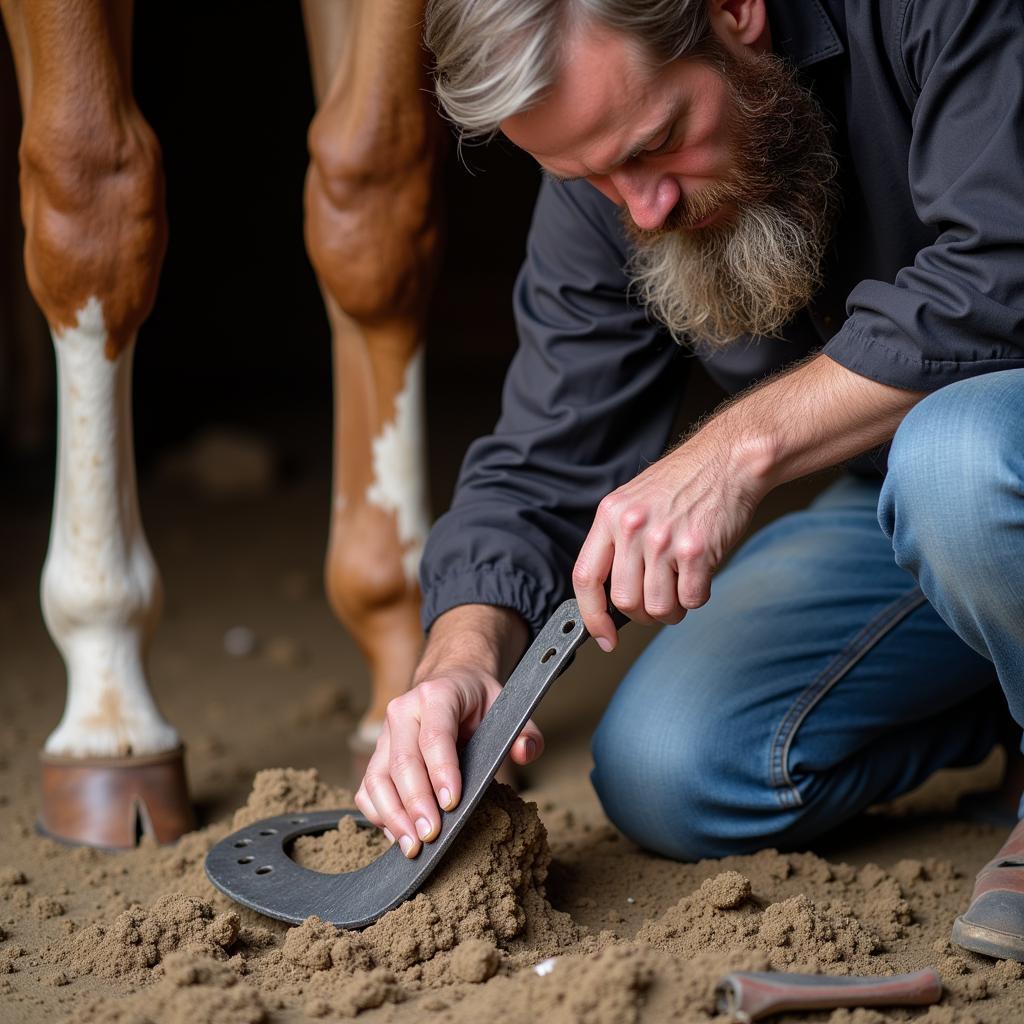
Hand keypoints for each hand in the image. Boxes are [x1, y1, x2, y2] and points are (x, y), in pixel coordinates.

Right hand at [354, 665, 540, 857]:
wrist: (449, 681)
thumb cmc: (477, 700)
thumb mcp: (507, 705)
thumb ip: (525, 730)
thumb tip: (524, 752)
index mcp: (437, 695)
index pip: (434, 735)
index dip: (441, 771)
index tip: (451, 804)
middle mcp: (403, 711)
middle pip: (402, 761)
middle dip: (415, 803)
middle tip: (430, 836)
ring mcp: (385, 734)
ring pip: (377, 778)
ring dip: (393, 816)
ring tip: (413, 846)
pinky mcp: (377, 754)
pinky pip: (368, 788)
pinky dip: (379, 814)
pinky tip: (399, 834)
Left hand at [573, 427, 773, 648]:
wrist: (728, 459)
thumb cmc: (685, 482)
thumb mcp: (633, 501)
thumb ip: (618, 541)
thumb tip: (610, 593)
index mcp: (610, 515)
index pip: (586, 578)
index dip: (591, 616)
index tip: (603, 636)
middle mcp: (631, 527)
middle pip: (625, 601)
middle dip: (644, 613)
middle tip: (659, 601)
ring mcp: (663, 539)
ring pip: (658, 607)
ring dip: (672, 609)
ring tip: (682, 586)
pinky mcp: (696, 550)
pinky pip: (691, 600)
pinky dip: (697, 597)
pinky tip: (700, 574)